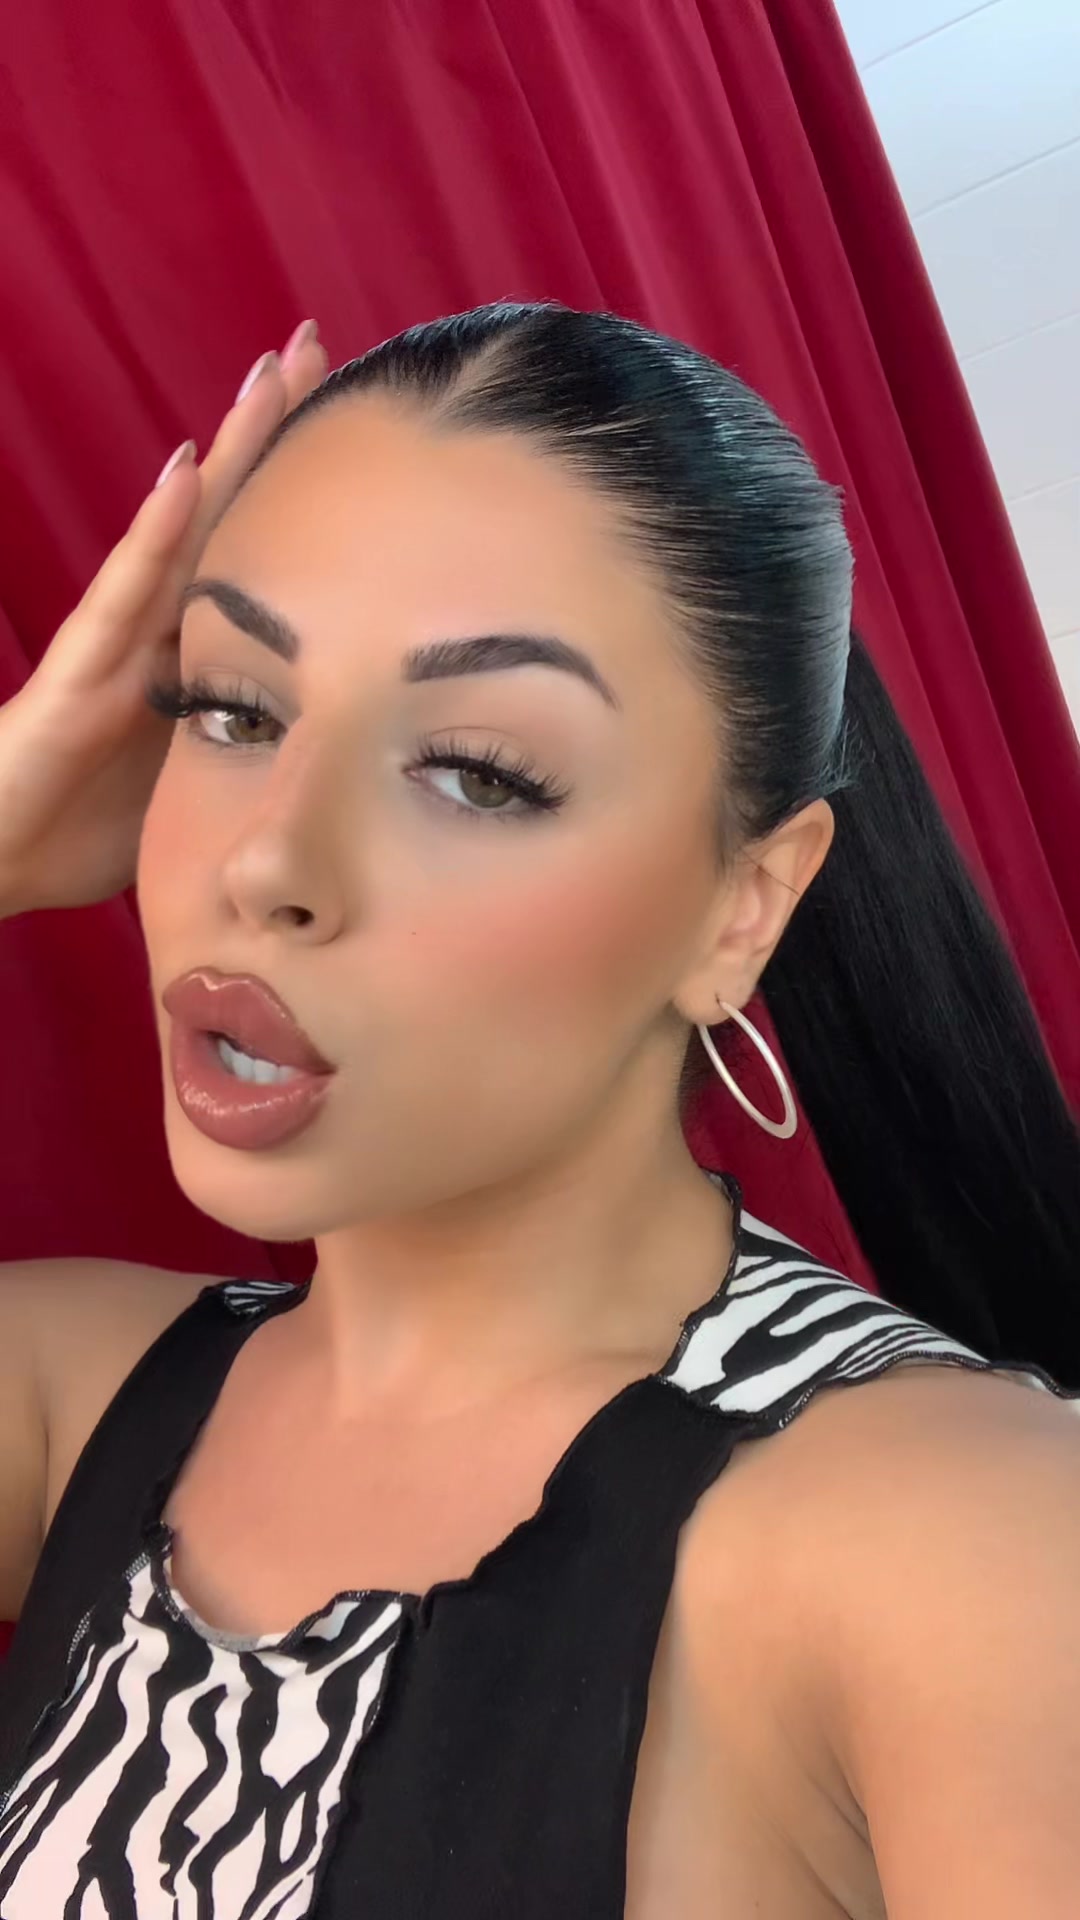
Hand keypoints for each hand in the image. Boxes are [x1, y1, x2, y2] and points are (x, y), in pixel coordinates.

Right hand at [0, 323, 327, 916]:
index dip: (299, 490)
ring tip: (266, 375)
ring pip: (182, 527)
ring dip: (226, 451)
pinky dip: (156, 530)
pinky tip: (186, 472)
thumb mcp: (199, 785)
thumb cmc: (83, 828)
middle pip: (224, 511)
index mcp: (190, 652)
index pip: (253, 551)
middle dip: (267, 431)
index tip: (356, 422)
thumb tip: (338, 751)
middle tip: (313, 343)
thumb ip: (253, 752)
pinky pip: (122, 591)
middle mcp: (154, 627)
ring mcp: (114, 639)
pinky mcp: (77, 671)